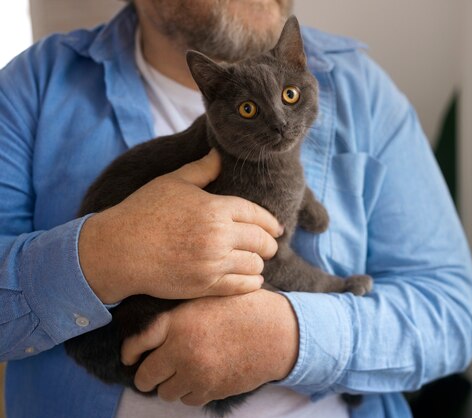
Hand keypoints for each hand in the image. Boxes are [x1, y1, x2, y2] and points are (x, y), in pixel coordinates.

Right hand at [79, 149, 283, 303]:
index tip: (277, 228)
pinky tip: (251, 279)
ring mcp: (213, 262)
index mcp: (215, 208)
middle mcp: (219, 235)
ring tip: (256, 262)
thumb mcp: (173, 182)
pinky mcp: (205, 285)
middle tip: (269, 246)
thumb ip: (201, 170)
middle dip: (269, 244)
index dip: (271, 222)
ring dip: (259, 263)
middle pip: (262, 241)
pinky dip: (252, 283)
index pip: (257, 215)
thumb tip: (219, 155)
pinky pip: (241, 286)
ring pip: (255, 265)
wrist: (118, 250)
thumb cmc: (143, 211)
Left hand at [120, 290, 298, 405]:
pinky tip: (201, 377)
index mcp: (178, 322)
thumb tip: (151, 328)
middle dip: (147, 375)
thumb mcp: (208, 298)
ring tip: (182, 372)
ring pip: (165, 393)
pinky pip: (188, 400)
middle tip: (154, 370)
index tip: (131, 356)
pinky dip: (190, 392)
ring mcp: (196, 373)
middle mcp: (182, 350)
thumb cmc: (245, 309)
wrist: (278, 331)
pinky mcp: (212, 390)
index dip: (129, 352)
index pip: (136, 343)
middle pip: (145, 376)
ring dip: (170, 384)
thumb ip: (179, 313)